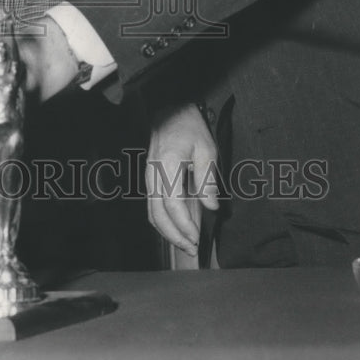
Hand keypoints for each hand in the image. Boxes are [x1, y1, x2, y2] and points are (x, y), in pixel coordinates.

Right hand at [146, 103, 219, 257]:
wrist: (170, 111)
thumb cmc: (188, 127)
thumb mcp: (206, 149)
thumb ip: (207, 179)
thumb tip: (211, 206)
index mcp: (167, 165)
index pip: (172, 203)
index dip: (183, 224)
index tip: (196, 237)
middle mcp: (153, 174)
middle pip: (157, 213)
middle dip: (174, 236)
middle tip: (192, 249)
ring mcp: (149, 177)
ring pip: (152, 212)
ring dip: (167, 232)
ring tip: (186, 245)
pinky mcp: (151, 180)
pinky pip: (152, 206)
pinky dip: (163, 222)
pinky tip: (177, 230)